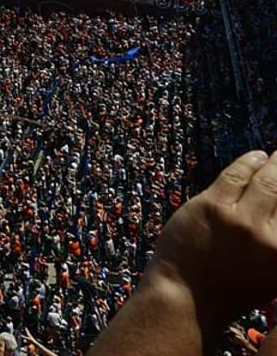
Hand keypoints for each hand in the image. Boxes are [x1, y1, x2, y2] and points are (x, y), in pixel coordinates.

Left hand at [148, 150, 276, 330]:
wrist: (187, 297)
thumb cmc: (233, 287)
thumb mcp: (274, 273)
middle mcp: (272, 238)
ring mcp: (241, 221)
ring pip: (267, 180)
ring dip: (276, 163)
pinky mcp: (212, 207)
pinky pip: (235, 175)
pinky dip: (248, 163)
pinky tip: (256, 158)